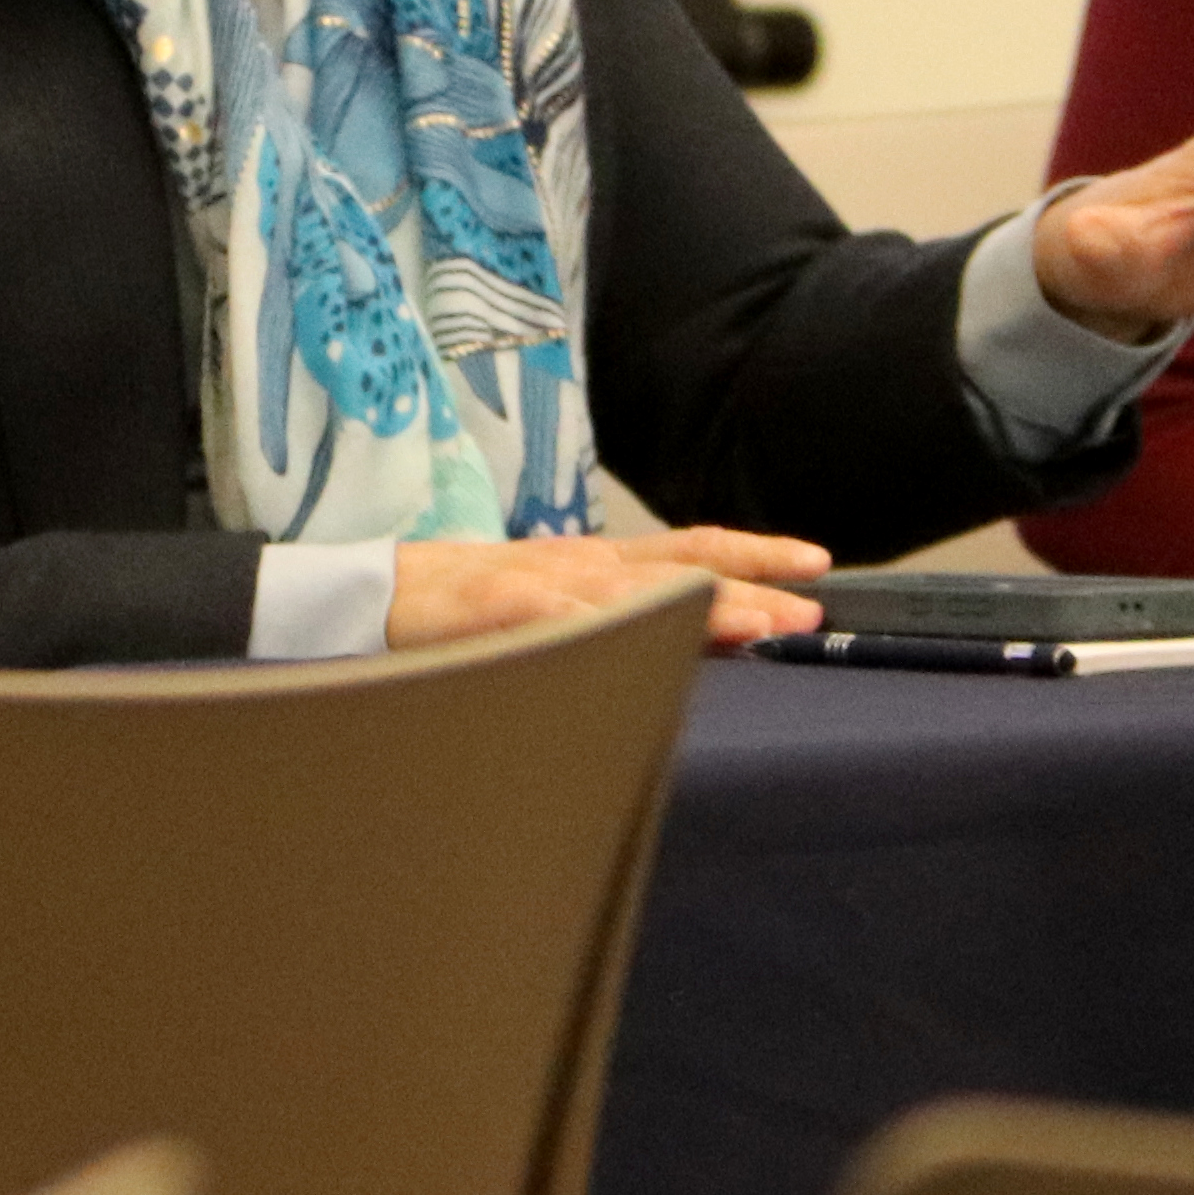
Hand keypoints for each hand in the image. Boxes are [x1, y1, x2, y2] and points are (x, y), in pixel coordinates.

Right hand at [389, 524, 834, 653]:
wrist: (378, 593)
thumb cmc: (474, 613)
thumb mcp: (562, 613)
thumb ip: (631, 627)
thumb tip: (715, 642)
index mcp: (601, 563)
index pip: (693, 552)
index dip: (755, 555)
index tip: (816, 567)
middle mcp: (584, 562)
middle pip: (682, 564)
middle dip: (752, 582)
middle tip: (811, 607)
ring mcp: (542, 580)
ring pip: (634, 590)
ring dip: (698, 605)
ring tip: (754, 622)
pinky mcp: (496, 604)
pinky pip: (555, 618)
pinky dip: (598, 627)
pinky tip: (633, 641)